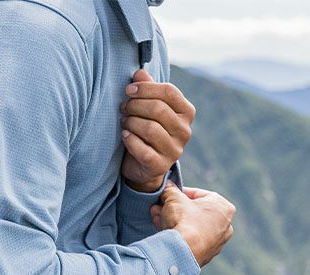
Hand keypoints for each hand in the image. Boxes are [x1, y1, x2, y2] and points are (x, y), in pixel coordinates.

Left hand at [120, 69, 194, 192]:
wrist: (142, 162)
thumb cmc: (145, 126)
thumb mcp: (147, 105)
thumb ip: (146, 88)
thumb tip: (139, 73)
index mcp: (186, 112)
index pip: (169, 92)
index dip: (146, 88)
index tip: (129, 90)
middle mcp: (185, 132)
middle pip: (159, 109)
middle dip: (135, 105)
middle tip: (123, 108)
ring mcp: (175, 151)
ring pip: (150, 129)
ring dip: (131, 122)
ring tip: (124, 122)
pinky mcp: (161, 166)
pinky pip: (143, 150)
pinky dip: (130, 140)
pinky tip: (125, 136)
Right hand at [152, 184, 235, 266]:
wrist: (182, 252)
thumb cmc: (184, 221)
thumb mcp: (174, 197)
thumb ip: (170, 189)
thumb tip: (167, 187)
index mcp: (224, 207)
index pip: (198, 194)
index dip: (180, 193)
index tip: (169, 194)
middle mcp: (225, 226)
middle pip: (194, 212)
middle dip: (174, 208)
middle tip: (160, 206)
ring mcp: (217, 243)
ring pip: (191, 226)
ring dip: (173, 220)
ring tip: (157, 217)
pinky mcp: (206, 255)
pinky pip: (190, 240)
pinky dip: (179, 235)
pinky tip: (164, 231)